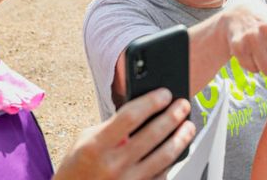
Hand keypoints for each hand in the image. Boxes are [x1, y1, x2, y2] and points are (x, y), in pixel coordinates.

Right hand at [54, 88, 196, 179]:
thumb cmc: (78, 167)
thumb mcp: (85, 140)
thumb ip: (112, 126)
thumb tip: (144, 110)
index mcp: (96, 146)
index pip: (131, 116)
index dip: (152, 102)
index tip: (164, 94)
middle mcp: (113, 165)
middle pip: (153, 134)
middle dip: (173, 116)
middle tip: (182, 106)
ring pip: (164, 156)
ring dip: (181, 138)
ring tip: (188, 126)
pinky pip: (162, 174)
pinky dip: (172, 160)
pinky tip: (177, 149)